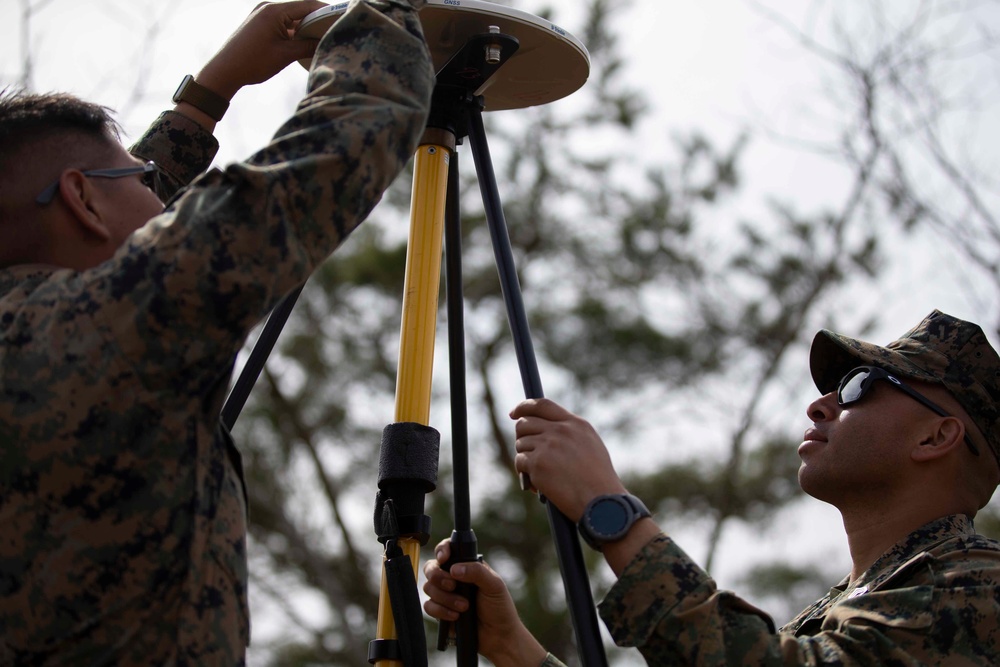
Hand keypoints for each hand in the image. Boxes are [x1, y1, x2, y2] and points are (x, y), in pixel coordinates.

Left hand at [197, 1, 327, 99]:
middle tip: (335, 32)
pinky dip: (294, 31)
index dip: (327, 12)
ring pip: (292, 17)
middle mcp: (267, 7)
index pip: (308, 5)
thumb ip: (307, 45)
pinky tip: (303, 42)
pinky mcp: (259, 23)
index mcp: (274, 11)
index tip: (342, 19)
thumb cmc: (252, 62)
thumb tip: (326, 42)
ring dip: (306, 27)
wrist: (224, 70)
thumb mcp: (285, 55)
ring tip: (321, 39)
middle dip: (318, 20)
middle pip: (300, 9)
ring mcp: (262, 14)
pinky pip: (282, 23)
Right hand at [423, 540, 547, 666]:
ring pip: (429, 588)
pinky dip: (441, 611)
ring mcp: (446, 595)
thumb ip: (476, 571)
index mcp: (467, 566)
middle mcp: (453, 578)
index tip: (443, 558)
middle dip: (439, 577)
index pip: (448, 550)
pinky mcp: (440, 612)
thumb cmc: (500, 608)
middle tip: (453, 586)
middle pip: (431, 568)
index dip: (442, 550)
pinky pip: (429, 606)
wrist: (498, 637)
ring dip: (445, 598)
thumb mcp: (494, 584)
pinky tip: (456, 617)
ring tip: (464, 606)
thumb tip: (454, 569)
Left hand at [511, 398, 626, 520]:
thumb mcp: (590, 445)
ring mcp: (548, 445)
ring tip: (540, 474)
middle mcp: (560, 430)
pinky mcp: (538, 463)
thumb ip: (569, 433)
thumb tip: (544, 430)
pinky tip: (538, 485)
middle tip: (528, 452)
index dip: (524, 407)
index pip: (542, 405)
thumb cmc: (598, 480)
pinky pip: (520, 461)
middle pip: (525, 423)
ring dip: (525, 458)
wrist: (602, 503)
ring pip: (521, 444)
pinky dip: (525, 473)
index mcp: (575, 424)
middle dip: (522, 437)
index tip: (515, 413)